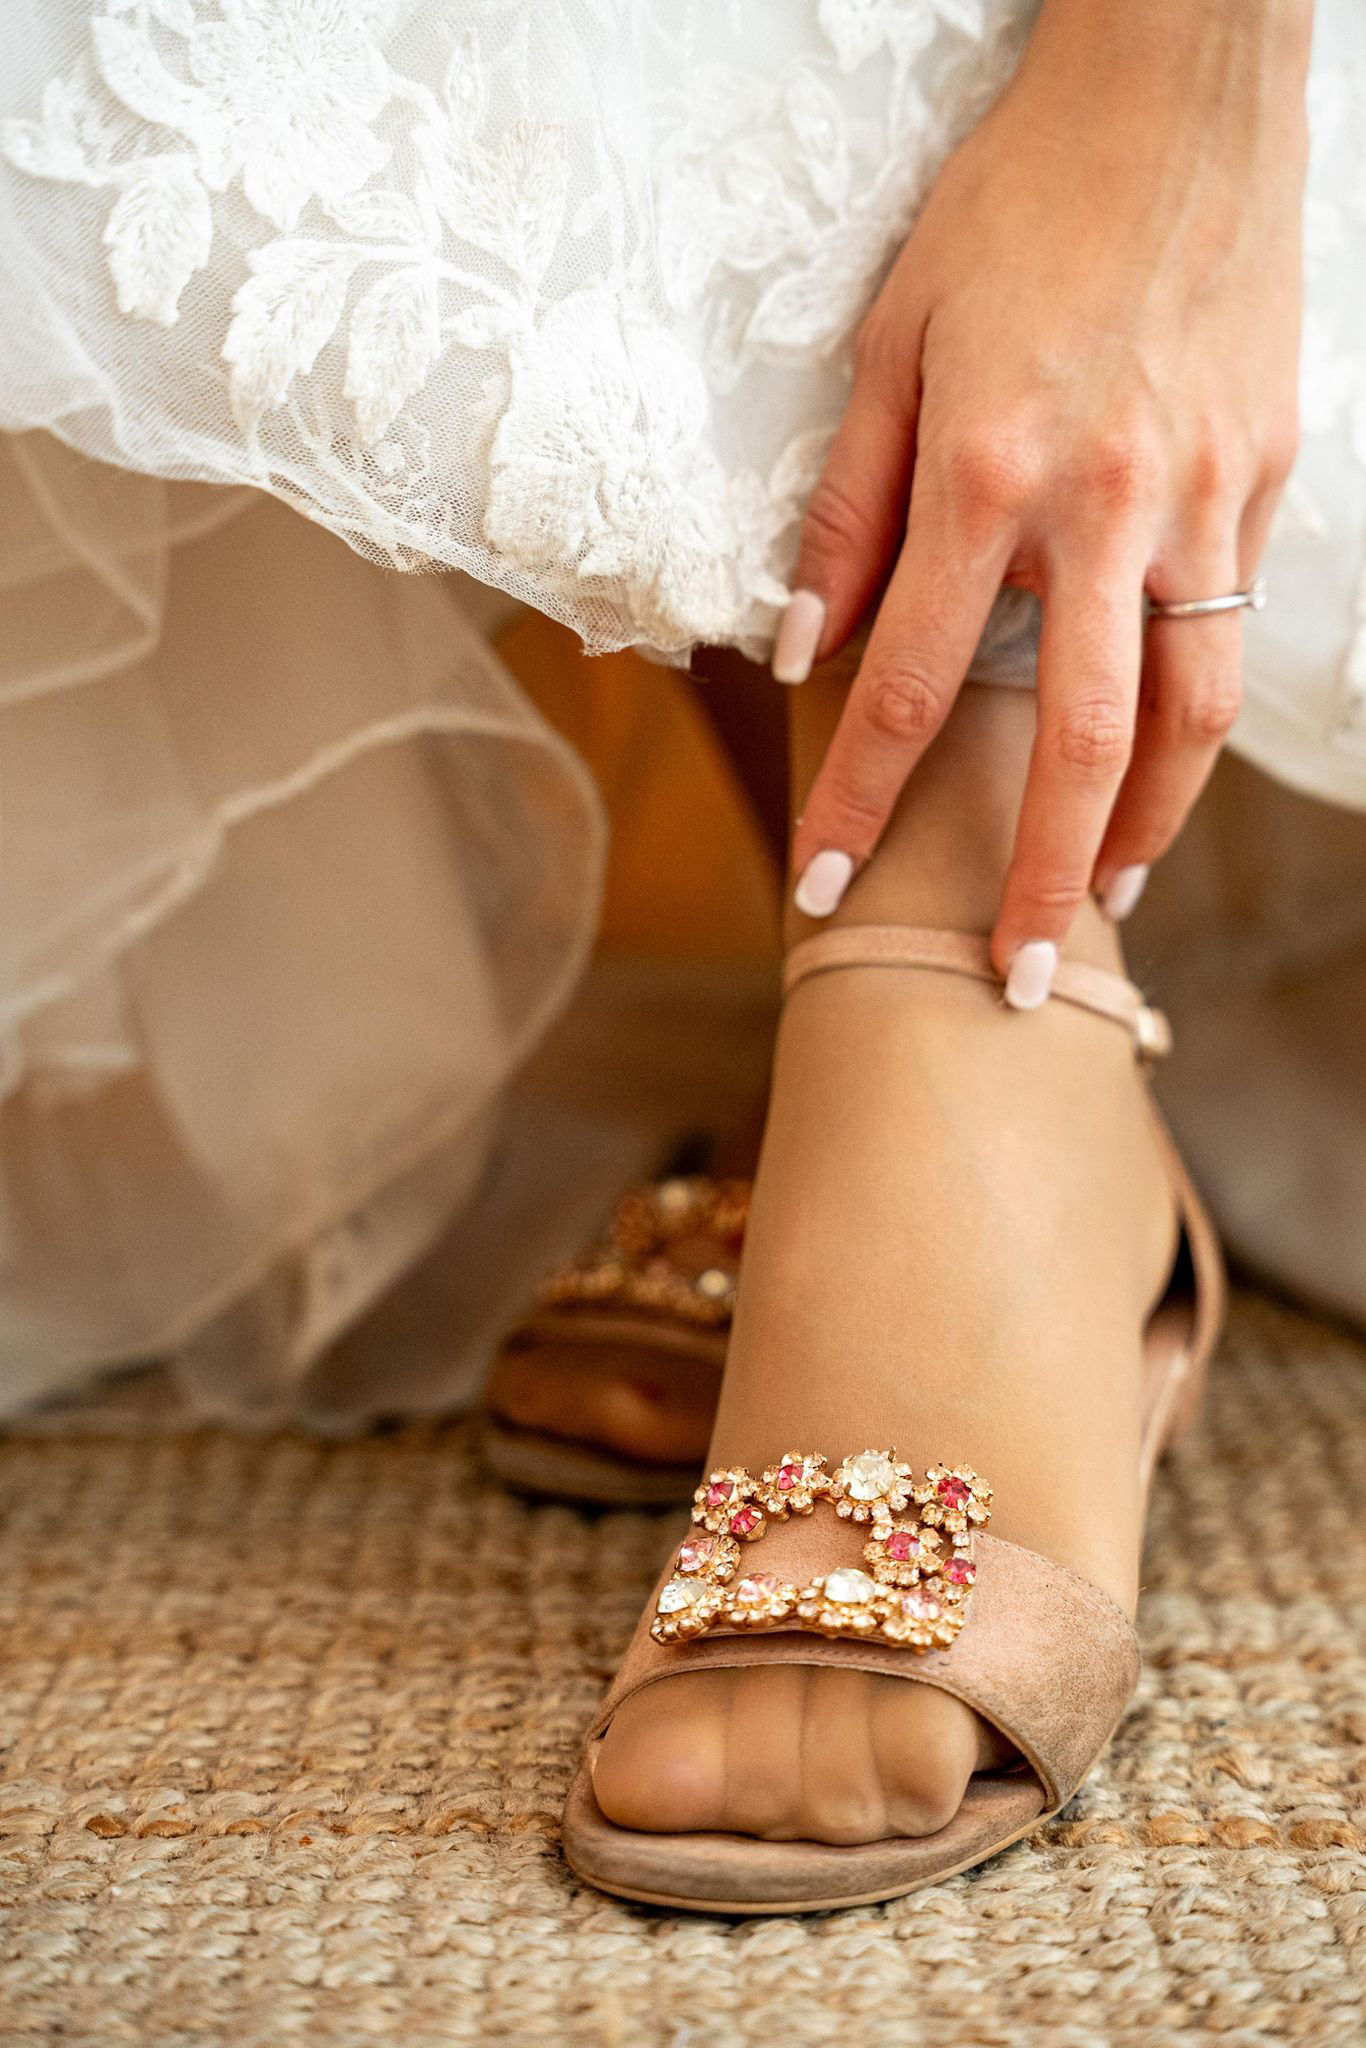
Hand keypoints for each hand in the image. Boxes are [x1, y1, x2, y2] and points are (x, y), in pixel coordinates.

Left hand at [783, 0, 1309, 988]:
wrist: (1180, 88)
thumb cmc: (1014, 207)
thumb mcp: (890, 341)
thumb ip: (845, 507)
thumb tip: (805, 644)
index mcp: (987, 472)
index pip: (910, 685)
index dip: (862, 801)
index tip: (824, 891)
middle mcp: (1105, 505)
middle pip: (1081, 744)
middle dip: (1046, 880)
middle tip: (1026, 979)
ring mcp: (1206, 495)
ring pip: (1192, 708)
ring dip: (1150, 820)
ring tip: (1112, 890)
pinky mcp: (1268, 472)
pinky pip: (1233, 621)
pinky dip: (1194, 708)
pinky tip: (1159, 752)